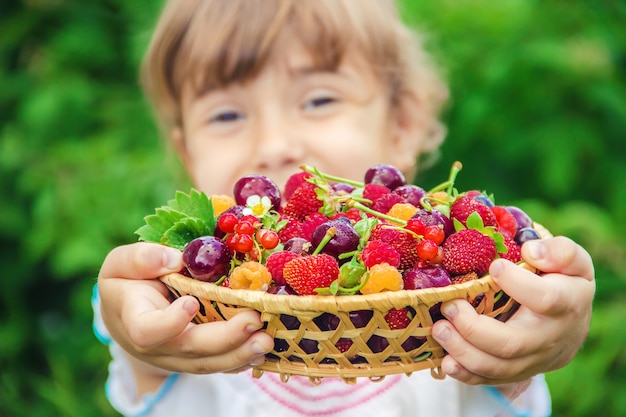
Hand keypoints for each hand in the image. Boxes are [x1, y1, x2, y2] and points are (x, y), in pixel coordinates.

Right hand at [97, 242, 273, 375]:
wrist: (128, 313)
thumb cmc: (126, 283)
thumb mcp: (121, 263)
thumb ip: (141, 259)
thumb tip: (174, 259)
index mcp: (135, 320)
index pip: (148, 331)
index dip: (170, 322)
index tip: (190, 302)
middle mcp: (158, 346)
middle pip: (191, 349)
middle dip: (225, 338)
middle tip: (254, 320)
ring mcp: (178, 357)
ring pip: (209, 363)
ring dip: (241, 353)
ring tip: (267, 339)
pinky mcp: (197, 358)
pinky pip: (220, 364)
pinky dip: (243, 359)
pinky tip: (264, 349)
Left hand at [431, 236, 594, 385]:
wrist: (570, 325)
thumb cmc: (562, 282)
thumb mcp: (571, 260)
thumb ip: (561, 252)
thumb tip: (531, 251)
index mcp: (567, 304)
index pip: (546, 299)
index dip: (518, 284)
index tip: (494, 266)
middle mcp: (550, 338)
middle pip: (512, 343)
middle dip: (474, 328)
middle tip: (449, 307)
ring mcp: (532, 360)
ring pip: (497, 366)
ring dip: (462, 351)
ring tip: (439, 329)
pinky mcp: (515, 373)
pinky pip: (489, 379)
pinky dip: (465, 374)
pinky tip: (445, 361)